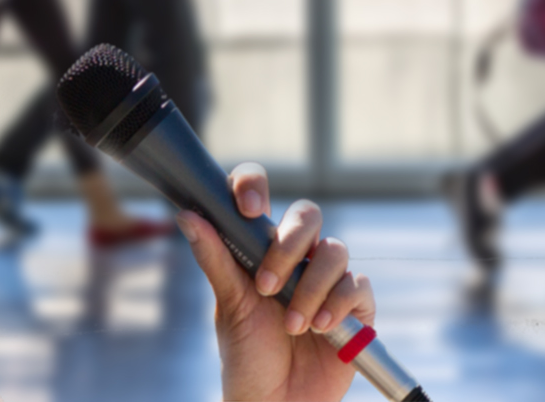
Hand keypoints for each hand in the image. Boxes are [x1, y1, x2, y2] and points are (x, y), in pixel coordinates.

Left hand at [177, 163, 375, 401]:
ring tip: (292, 325)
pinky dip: (337, 305)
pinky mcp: (354, 306)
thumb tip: (187, 215)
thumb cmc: (248, 357)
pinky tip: (319, 328)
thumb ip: (215, 258)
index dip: (255, 186)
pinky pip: (357, 285)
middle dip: (288, 245)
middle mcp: (296, 258)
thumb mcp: (230, 306)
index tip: (249, 207)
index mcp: (259, 249)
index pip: (259, 196)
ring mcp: (326, 280)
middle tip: (266, 285)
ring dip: (310, 288)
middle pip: (307, 215)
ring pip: (334, 251)